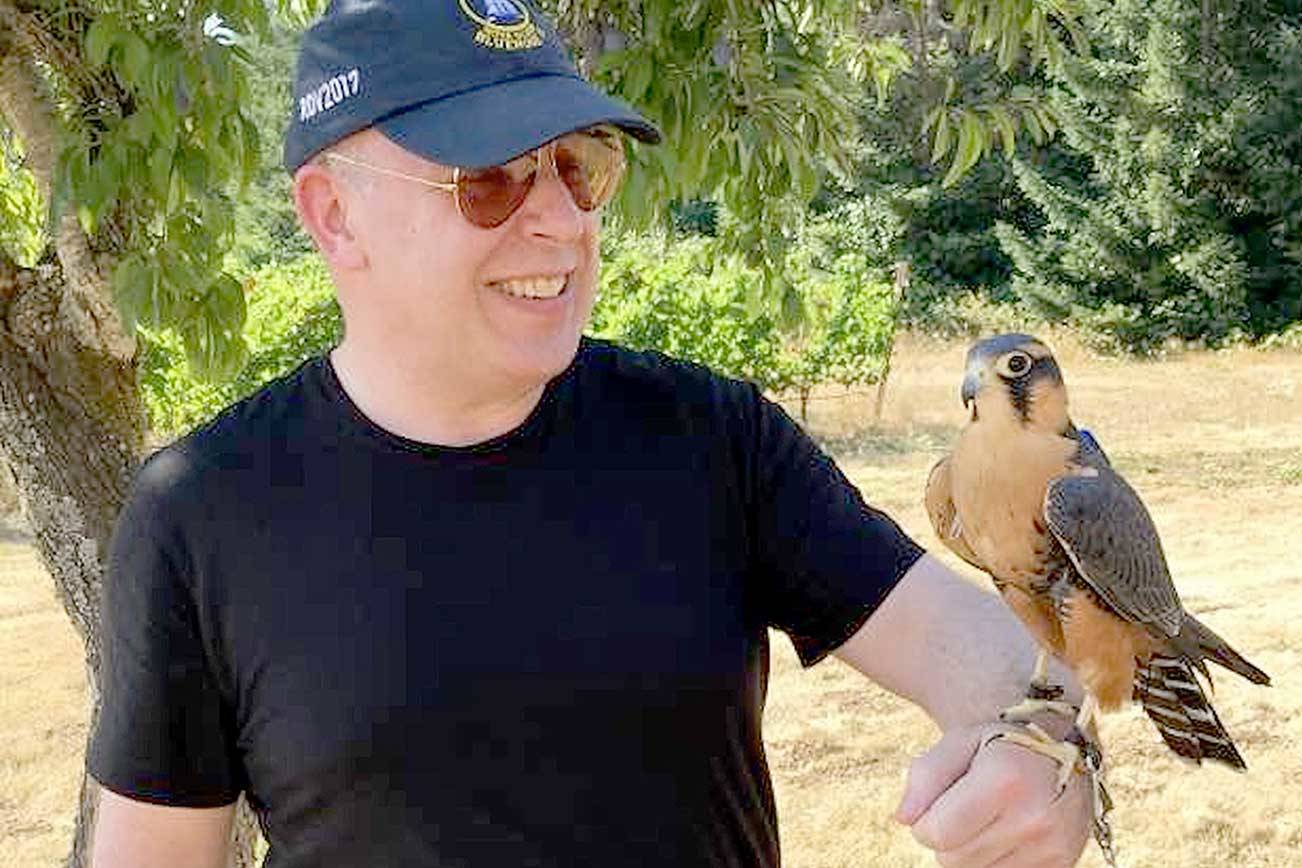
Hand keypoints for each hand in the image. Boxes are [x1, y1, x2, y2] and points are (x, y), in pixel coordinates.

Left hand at [895, 723, 1092, 866]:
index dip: (925, 823)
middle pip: (953, 860)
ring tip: (990, 819)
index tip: (937, 805)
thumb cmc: (998, 747)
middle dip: (948, 838)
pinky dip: (996, 862)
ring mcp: (1053, 846)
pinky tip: (1008, 833)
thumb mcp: (959, 743)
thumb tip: (905, 819)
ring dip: (971, 852)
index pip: (937, 834)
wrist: (1059, 751)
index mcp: (1005, 779)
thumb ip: (925, 776)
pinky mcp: (1062, 865)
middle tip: (966, 809)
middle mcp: (1034, 816)